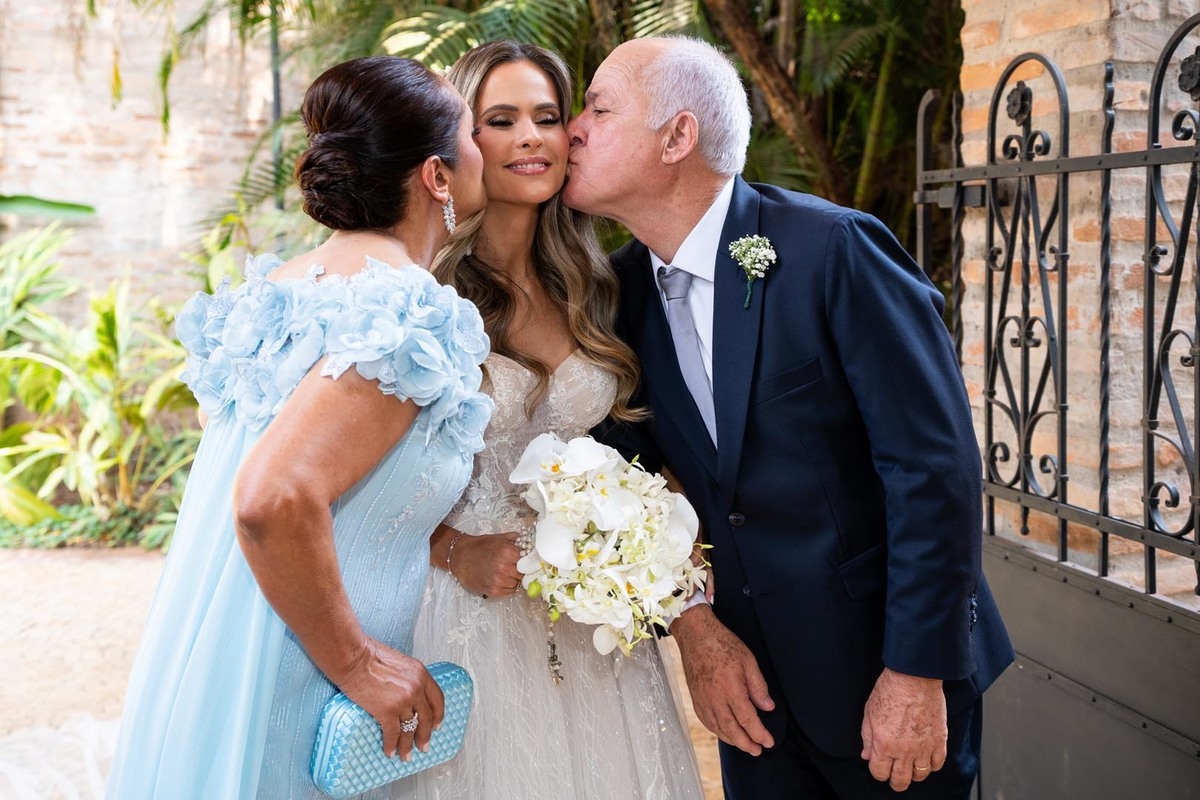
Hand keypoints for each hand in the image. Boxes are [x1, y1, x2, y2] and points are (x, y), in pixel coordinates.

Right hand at [331, 638, 444, 759]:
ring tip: (406, 755)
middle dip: (425, 735)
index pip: (437, 699)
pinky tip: (389, 751)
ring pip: (409, 729)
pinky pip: (392, 733)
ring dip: (407, 745)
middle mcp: (416, 688)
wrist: (353, 657)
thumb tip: (409, 696)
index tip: (436, 726)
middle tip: (424, 746)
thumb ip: (409, 679)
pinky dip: (391, 745)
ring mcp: (402, 701)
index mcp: (421, 674)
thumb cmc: (370, 656)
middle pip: (426, 717)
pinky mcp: (386, 711)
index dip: (438, 715)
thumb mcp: (400, 663)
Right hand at [448, 531, 521, 597]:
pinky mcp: (493, 591)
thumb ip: (514, 538)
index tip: (521, 560)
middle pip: (522, 573)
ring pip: (517, 583)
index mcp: (507, 552)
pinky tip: (500, 580)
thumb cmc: (479, 546)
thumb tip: (528, 540)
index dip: (524, 560)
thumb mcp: (497, 538)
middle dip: (519, 570)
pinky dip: (507, 587)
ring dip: (513, 579)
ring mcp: (498, 581)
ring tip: (504, 573)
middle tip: (512, 567)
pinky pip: (509, 592)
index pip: (526, 560)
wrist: (460, 557)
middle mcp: (504, 567)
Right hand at [670, 605, 774, 754]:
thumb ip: (758, 686)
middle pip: (732, 730)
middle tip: (758, 750)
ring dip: (732, 740)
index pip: (748, 719)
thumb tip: (768, 707)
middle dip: (746, 743)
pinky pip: (706, 721)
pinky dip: (717, 731)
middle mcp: (715, 698)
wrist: (696, 635)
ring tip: (744, 745)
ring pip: (718, 728)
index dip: (759, 733)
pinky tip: (724, 733)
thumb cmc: (722, 644)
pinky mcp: (695, 698)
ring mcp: (703, 700)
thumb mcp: (748, 661)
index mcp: (731, 689)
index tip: (768, 742)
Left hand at [860, 667, 947, 790]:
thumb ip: (867, 738)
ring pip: (920, 775)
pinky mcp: (939, 740)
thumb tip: (866, 755)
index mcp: (883, 744)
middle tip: (896, 778)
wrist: (914, 677)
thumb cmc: (890, 690)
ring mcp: (923, 747)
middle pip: (900, 780)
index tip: (880, 768)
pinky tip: (927, 759)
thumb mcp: (869, 713)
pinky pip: (938, 763)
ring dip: (914, 774)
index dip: (878, 772)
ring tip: (911, 767)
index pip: (879, 773)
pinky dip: (932, 765)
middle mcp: (903, 750)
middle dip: (896, 782)